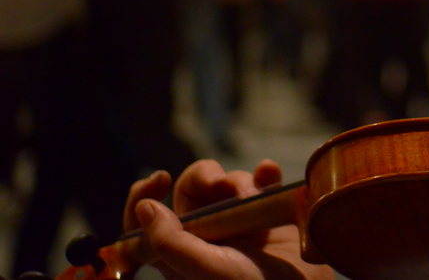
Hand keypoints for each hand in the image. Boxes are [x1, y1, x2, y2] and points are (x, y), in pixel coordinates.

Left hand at [125, 160, 333, 279]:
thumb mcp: (209, 272)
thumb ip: (173, 244)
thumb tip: (146, 208)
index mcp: (181, 254)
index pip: (146, 222)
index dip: (143, 196)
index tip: (159, 180)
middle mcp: (207, 235)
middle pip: (190, 190)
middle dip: (203, 178)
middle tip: (219, 183)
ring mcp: (239, 222)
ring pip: (227, 182)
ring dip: (240, 183)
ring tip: (256, 199)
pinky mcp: (269, 212)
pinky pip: (263, 181)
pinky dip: (266, 174)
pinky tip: (269, 174)